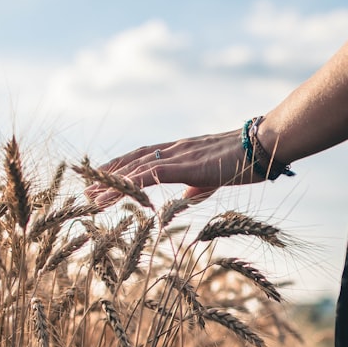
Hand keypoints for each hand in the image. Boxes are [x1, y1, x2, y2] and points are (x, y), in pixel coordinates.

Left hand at [84, 129, 264, 207]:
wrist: (262, 146)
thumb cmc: (245, 161)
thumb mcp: (214, 177)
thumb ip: (196, 187)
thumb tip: (183, 200)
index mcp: (181, 152)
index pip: (142, 157)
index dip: (120, 167)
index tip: (101, 178)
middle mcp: (174, 149)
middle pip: (131, 160)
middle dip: (106, 176)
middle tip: (85, 191)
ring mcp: (179, 155)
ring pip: (136, 168)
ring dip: (112, 183)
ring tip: (92, 198)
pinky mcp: (186, 165)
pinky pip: (152, 174)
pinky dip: (132, 183)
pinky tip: (118, 193)